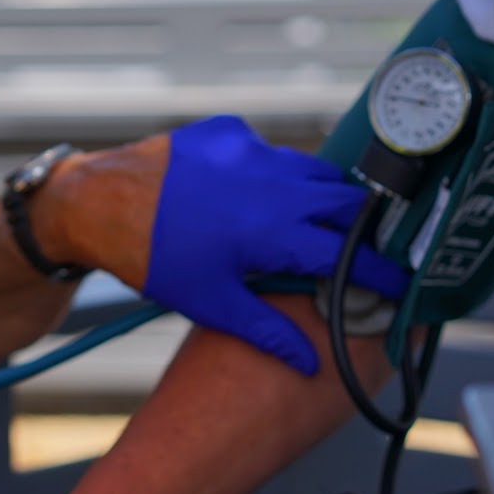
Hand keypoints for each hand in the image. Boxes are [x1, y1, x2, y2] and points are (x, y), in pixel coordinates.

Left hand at [144, 116, 409, 375]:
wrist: (96, 201)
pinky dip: (274, 174)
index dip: (377, 272)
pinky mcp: (228, 131)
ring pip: (310, 171)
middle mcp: (272, 182)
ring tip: (312, 225)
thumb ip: (266, 329)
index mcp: (273, 230)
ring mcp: (251, 149)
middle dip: (358, 228)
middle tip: (357, 252)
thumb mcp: (209, 300)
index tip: (397, 284)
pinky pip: (269, 151)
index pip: (348, 253)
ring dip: (319, 197)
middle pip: (344, 202)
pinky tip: (256, 196)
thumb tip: (312, 363)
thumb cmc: (150, 256)